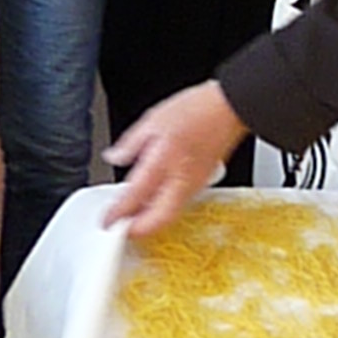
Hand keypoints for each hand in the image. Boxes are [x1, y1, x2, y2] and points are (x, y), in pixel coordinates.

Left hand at [102, 80, 247, 238]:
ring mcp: (194, 184)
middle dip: (138, 230)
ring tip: (134, 217)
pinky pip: (179, 205)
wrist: (231, 108)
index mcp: (163, 161)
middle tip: (121, 229)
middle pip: (158, 219)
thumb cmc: (198, 109)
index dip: (117, 214)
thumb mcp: (153, 119)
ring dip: (151, 221)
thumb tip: (114, 157)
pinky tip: (153, 202)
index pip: (135, 197)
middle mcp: (180, 179)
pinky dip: (163, 210)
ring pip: (170, 216)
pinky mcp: (202, 184)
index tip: (107, 220)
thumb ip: (130, 143)